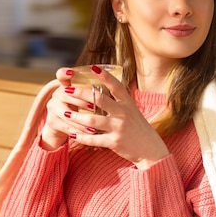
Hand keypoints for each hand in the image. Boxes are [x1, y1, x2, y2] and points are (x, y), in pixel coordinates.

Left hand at [44, 65, 169, 168]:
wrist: (150, 149)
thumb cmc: (139, 128)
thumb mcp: (133, 111)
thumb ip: (120, 101)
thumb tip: (106, 88)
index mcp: (128, 104)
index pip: (116, 86)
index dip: (105, 76)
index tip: (93, 67)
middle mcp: (123, 113)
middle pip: (99, 99)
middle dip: (80, 93)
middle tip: (66, 90)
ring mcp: (119, 128)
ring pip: (92, 120)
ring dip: (76, 117)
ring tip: (64, 113)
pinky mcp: (114, 142)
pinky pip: (93, 139)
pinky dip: (81, 138)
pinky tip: (72, 135)